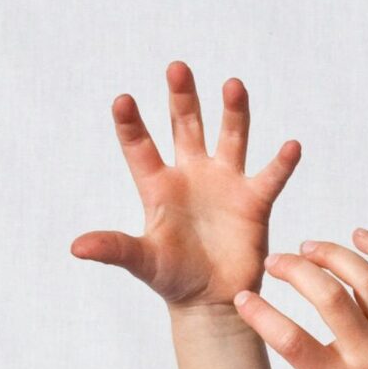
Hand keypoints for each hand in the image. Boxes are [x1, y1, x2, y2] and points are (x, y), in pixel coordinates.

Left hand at [70, 62, 302, 313]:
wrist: (211, 301)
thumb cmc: (172, 277)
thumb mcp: (142, 261)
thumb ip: (114, 248)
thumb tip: (76, 247)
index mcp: (159, 186)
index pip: (140, 147)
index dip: (131, 123)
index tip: (122, 99)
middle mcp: (192, 174)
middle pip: (186, 127)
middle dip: (182, 98)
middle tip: (176, 68)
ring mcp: (225, 183)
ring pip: (230, 137)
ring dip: (232, 112)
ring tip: (232, 85)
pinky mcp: (254, 201)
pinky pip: (270, 176)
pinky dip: (282, 163)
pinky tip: (291, 146)